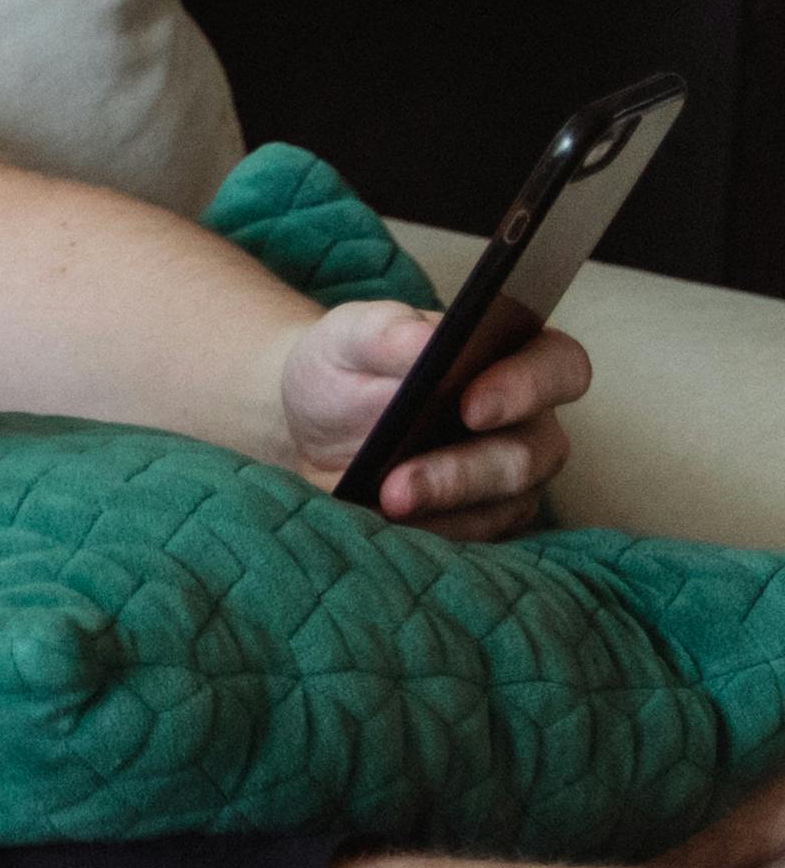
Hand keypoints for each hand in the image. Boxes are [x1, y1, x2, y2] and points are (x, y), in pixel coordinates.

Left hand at [277, 299, 586, 537]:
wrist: (309, 427)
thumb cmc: (344, 368)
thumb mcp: (349, 337)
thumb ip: (386, 332)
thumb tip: (426, 340)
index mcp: (513, 355)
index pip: (558, 366)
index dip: (526, 387)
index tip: (470, 407)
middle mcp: (528, 418)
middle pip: (532, 452)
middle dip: (462, 471)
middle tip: (399, 484)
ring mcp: (512, 474)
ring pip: (505, 502)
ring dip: (440, 506)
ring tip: (384, 503)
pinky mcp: (485, 518)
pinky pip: (473, 535)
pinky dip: (428, 531)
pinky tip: (384, 523)